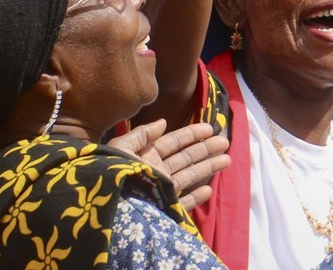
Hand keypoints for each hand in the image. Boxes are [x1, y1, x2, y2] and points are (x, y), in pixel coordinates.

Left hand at [107, 119, 230, 210]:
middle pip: (185, 158)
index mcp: (145, 157)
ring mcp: (160, 191)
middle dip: (205, 149)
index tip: (209, 127)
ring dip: (207, 167)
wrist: (106, 208)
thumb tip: (163, 122)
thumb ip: (141, 135)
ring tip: (227, 160)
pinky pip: (182, 203)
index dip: (190, 134)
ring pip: (189, 177)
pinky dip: (196, 197)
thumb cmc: (111, 175)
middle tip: (225, 142)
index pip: (172, 142)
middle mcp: (156, 172)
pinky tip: (208, 189)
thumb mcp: (121, 149)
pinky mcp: (163, 209)